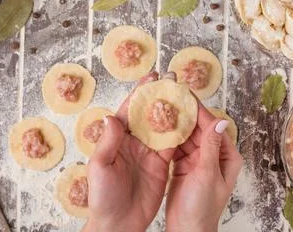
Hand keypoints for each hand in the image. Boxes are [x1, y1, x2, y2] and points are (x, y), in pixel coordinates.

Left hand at [83, 72, 174, 231]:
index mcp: (117, 138)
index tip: (153, 76)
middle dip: (161, 96)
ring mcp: (149, 153)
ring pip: (164, 127)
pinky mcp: (161, 165)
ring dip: (174, 111)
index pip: (130, 110)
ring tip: (186, 95)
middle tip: (174, 80)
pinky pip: (173, 146)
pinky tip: (191, 121)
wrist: (118, 223)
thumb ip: (108, 141)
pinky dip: (182, 133)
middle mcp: (134, 142)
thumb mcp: (100, 166)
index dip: (141, 92)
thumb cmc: (102, 197)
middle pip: (150, 114)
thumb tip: (112, 116)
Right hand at [166, 101, 243, 231]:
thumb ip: (211, 147)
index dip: (199, 111)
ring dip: (176, 125)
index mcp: (227, 156)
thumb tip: (220, 121)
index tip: (186, 95)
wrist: (187, 229)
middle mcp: (213, 156)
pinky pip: (177, 147)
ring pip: (186, 136)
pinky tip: (160, 128)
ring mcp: (198, 160)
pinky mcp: (183, 166)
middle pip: (199, 129)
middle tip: (170, 98)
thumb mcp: (208, 174)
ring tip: (162, 108)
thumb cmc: (202, 208)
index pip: (212, 127)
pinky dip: (170, 139)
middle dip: (185, 115)